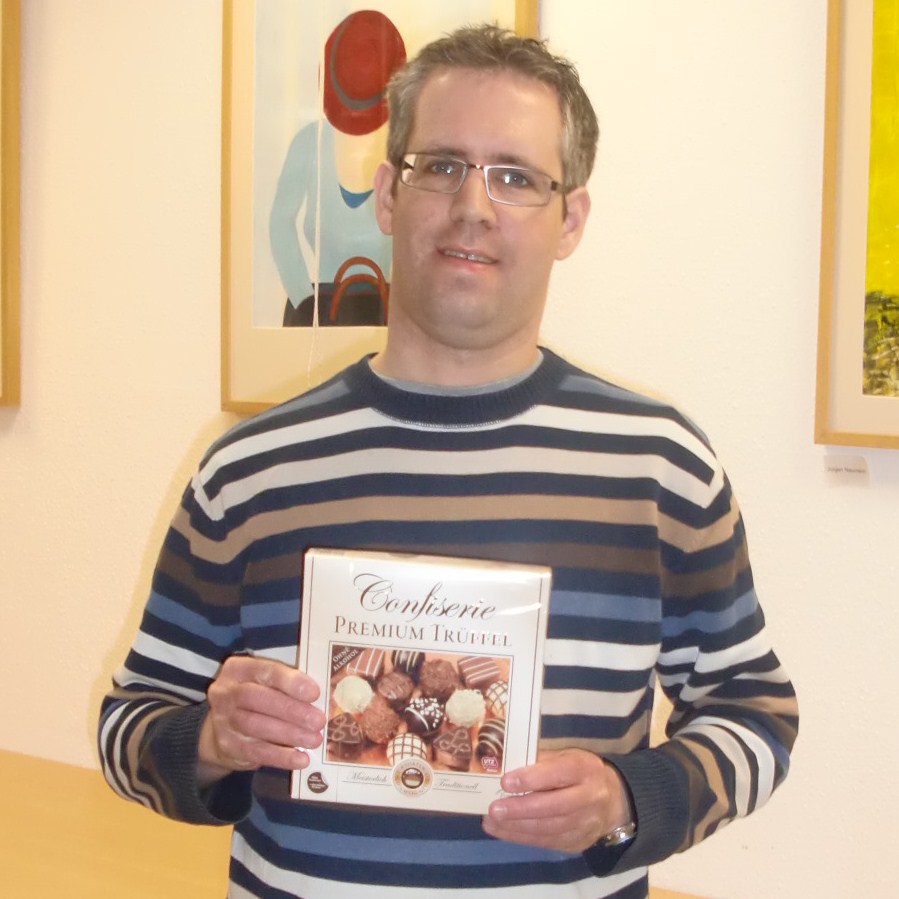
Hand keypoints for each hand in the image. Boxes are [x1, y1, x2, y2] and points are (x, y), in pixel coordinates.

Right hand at [197, 655, 325, 786]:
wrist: (222, 728)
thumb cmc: (256, 698)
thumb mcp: (266, 684)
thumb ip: (286, 686)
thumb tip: (320, 699)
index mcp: (238, 669)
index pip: (265, 671)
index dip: (290, 682)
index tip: (314, 693)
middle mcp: (225, 692)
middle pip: (258, 699)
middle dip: (291, 710)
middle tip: (318, 721)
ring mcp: (223, 720)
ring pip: (256, 726)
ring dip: (289, 734)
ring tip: (314, 740)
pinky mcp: (227, 746)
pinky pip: (256, 752)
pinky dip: (281, 756)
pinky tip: (300, 759)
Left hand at [482, 749, 631, 852]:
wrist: (612, 802)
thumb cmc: (579, 773)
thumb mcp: (566, 757)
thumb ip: (540, 761)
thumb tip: (505, 765)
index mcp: (585, 769)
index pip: (559, 773)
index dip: (532, 778)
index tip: (506, 782)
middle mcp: (589, 797)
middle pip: (554, 806)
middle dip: (521, 809)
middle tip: (494, 808)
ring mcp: (586, 824)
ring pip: (549, 829)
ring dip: (516, 827)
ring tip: (491, 821)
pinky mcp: (578, 843)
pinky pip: (547, 842)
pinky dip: (522, 837)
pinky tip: (503, 831)